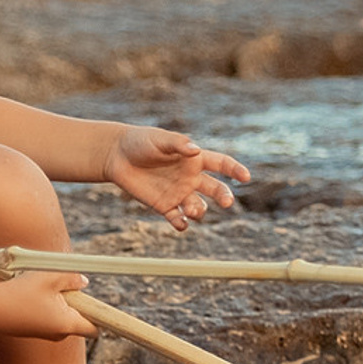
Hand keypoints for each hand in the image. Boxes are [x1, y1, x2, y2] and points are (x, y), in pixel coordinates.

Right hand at [0, 271, 96, 339]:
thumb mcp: (50, 276)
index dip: (101, 316)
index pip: (95, 328)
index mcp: (67, 323)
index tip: (101, 304)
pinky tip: (25, 293)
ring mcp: (43, 334)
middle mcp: (58, 333)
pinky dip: (41, 304)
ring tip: (38, 287)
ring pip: (60, 314)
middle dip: (73, 300)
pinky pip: (45, 315)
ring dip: (55, 299)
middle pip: (77, 317)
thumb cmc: (20, 292)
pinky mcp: (31, 330)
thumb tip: (83, 281)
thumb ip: (71, 276)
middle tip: (59, 283)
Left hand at [105, 126, 249, 229]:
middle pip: (215, 189)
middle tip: (226, 202)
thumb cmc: (140, 142)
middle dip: (223, 196)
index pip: (221, 164)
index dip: (235, 170)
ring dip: (198, 210)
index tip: (246, 177)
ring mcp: (178, 193)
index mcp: (194, 159)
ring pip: (198, 206)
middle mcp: (190, 178)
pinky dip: (181, 223)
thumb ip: (178, 144)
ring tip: (190, 210)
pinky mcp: (164, 205)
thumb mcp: (159, 140)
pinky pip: (177, 219)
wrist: (117, 155)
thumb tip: (195, 150)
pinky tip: (180, 222)